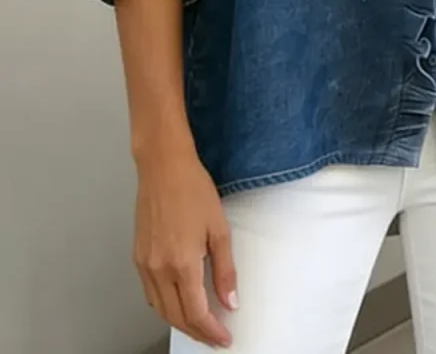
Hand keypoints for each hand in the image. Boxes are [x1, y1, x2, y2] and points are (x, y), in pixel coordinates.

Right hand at [133, 146, 237, 347]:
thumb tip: (230, 302)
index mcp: (182, 264)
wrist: (163, 167)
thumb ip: (225, 270)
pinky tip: (178, 302)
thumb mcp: (219, 229)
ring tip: (200, 325)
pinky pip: (149, 293)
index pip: (196, 314)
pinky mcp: (137, 257)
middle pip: (176, 317)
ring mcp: (144, 264)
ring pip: (160, 309)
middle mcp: (158, 269)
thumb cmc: (194, 190)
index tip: (224, 339)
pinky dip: (164, 306)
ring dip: (179, 322)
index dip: (211, 331)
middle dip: (197, 332)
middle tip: (215, 337)